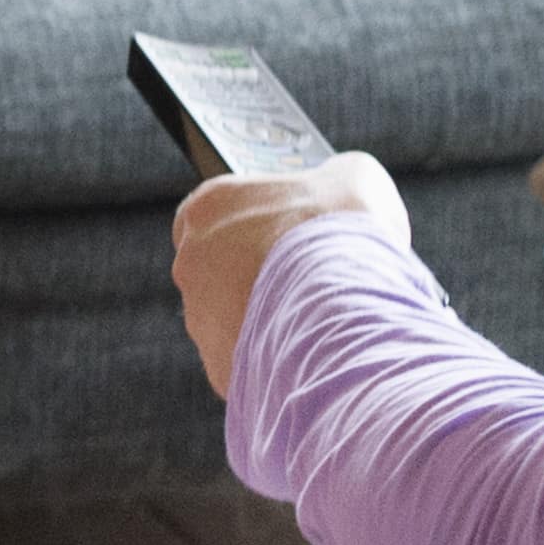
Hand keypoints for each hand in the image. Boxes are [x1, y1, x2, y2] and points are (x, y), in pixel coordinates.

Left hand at [173, 152, 410, 396]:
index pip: (215, 213)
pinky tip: (316, 352)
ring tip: (322, 320)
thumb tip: (339, 192)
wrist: (348, 300)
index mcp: (208, 206)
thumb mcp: (353, 178)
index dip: (256, 224)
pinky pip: (249, 362)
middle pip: (221, 270)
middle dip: (262, 276)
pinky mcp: (219, 366)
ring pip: (234, 320)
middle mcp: (190, 262)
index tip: (289, 234)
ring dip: (271, 320)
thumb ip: (332, 182)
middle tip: (311, 281)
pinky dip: (279, 359)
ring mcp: (200, 319)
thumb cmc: (345, 228)